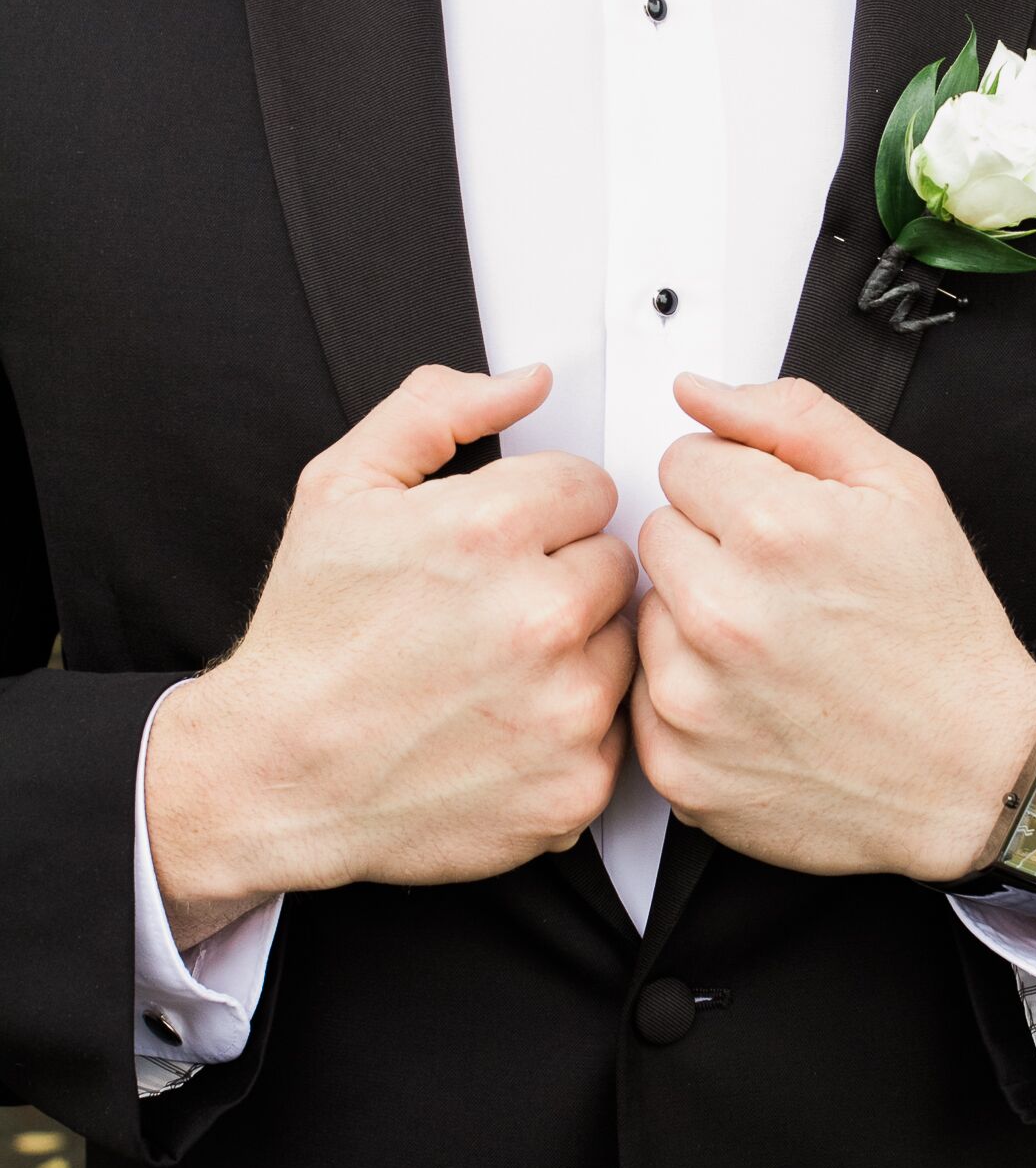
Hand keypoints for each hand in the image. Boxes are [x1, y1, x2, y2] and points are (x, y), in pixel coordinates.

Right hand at [147, 363, 636, 936]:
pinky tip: (505, 723)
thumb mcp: (341, 488)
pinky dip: (572, 726)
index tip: (498, 545)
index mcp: (489, 530)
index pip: (591, 487)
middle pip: (615, 562)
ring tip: (493, 668)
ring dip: (576, 649)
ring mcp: (563, 707)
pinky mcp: (575, 783)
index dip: (540, 512)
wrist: (279, 777)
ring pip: (623, 642)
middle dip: (561, 575)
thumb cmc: (309, 640)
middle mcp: (538, 617)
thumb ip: (437, 411)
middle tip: (489, 610)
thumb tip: (527, 383)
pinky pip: (616, 727)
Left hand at [631, 373, 1035, 882]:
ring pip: (648, 611)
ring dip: (695, 620)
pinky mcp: (677, 764)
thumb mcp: (900, 489)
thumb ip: (791, 418)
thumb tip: (699, 393)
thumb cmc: (941, 639)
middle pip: (658, 531)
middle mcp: (724, 614)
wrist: (973, 774)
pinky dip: (690, 693)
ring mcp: (694, 697)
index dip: (738, 486)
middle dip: (713, 548)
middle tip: (787, 590)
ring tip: (776, 648)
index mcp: (776, 530)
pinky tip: (756, 699)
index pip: (684, 461)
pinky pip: (644, 693)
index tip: (782, 526)